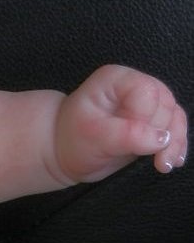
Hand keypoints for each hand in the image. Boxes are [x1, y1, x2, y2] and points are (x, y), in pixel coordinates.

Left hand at [54, 64, 186, 182]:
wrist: (65, 152)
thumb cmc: (73, 139)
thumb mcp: (93, 137)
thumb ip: (127, 135)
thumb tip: (162, 139)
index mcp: (116, 79)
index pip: (148, 93)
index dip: (143, 117)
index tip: (128, 137)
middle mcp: (135, 85)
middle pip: (165, 105)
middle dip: (159, 132)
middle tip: (142, 153)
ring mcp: (147, 102)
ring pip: (175, 117)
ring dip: (174, 142)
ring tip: (163, 164)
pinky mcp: (153, 120)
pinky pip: (176, 128)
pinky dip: (176, 145)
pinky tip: (172, 160)